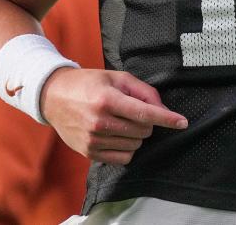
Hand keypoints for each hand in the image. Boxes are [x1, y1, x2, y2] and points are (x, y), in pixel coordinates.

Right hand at [40, 67, 187, 164]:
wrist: (53, 97)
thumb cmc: (89, 84)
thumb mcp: (117, 78)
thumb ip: (143, 91)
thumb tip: (162, 108)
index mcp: (107, 100)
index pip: (144, 113)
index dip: (167, 118)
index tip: (182, 122)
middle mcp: (99, 122)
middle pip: (143, 130)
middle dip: (147, 121)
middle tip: (133, 111)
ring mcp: (93, 140)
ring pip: (135, 145)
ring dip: (137, 135)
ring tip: (122, 121)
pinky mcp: (88, 152)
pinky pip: (123, 158)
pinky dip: (127, 148)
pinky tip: (118, 135)